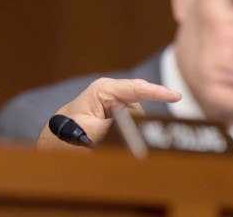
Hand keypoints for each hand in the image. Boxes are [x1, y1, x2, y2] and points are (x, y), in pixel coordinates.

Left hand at [36, 78, 180, 149]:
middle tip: (123, 141)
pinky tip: (114, 142)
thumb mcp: (90, 131)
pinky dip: (129, 136)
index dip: (158, 92)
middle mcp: (113, 93)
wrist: (56, 140)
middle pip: (140, 108)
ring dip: (131, 134)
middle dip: (141, 126)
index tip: (177, 96)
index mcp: (104, 90)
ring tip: (108, 143)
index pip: (137, 88)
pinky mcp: (117, 116)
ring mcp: (116, 104)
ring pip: (137, 121)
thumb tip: (136, 130)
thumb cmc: (68, 132)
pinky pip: (131, 126)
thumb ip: (114, 129)